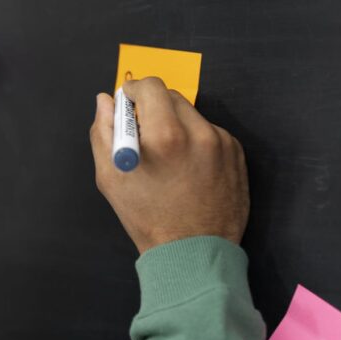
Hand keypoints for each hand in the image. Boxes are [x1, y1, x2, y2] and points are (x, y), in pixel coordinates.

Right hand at [89, 77, 248, 253]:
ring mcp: (221, 142)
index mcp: (165, 135)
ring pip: (191, 115)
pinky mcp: (236, 153)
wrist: (193, 252)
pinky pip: (210, 132)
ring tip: (169, 158)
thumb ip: (104, 132)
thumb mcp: (111, 177)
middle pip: (171, 96)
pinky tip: (189, 168)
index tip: (128, 101)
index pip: (150, 86)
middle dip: (154, 107)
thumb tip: (106, 101)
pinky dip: (196, 141)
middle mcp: (198, 132)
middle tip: (145, 131)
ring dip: (176, 124)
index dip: (134, 90)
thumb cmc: (147, 218)